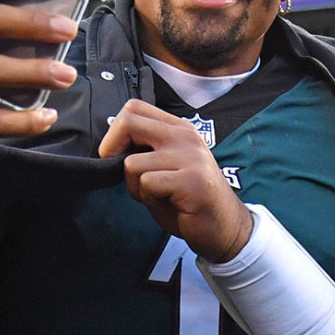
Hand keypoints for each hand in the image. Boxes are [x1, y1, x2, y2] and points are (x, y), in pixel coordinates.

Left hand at [98, 99, 252, 262]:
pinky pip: (147, 183)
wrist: (224, 226)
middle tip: (119, 171)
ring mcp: (190, 157)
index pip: (134, 108)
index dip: (114, 131)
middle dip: (110, 149)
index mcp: (178, 129)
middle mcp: (184, 137)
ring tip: (155, 195)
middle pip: (128, 122)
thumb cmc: (188, 200)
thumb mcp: (166, 165)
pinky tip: (167, 202)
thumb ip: (146, 150)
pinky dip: (148, 198)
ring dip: (134, 186)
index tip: (114, 154)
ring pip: (132, 163)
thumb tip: (110, 147)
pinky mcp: (191, 180)